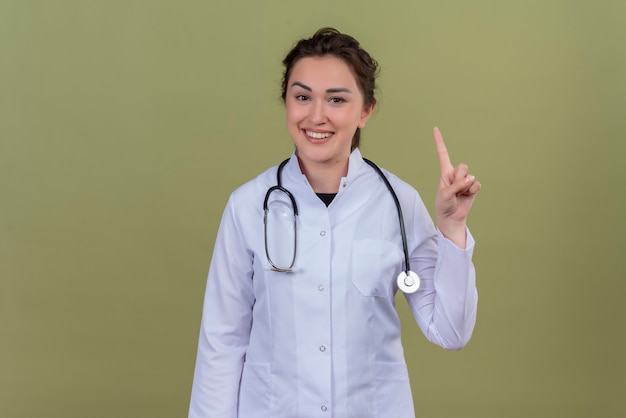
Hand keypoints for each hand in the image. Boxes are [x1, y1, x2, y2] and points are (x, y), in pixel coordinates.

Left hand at [433, 127, 480, 246]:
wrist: (451, 217)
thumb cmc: (443, 205)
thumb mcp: (445, 194)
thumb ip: (457, 185)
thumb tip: (471, 178)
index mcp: (445, 172)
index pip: (443, 154)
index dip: (439, 141)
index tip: (435, 128)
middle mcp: (455, 174)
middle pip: (462, 166)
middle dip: (459, 178)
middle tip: (454, 189)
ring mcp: (465, 181)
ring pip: (470, 176)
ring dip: (465, 187)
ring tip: (459, 195)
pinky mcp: (473, 188)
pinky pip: (476, 184)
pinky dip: (472, 191)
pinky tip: (466, 196)